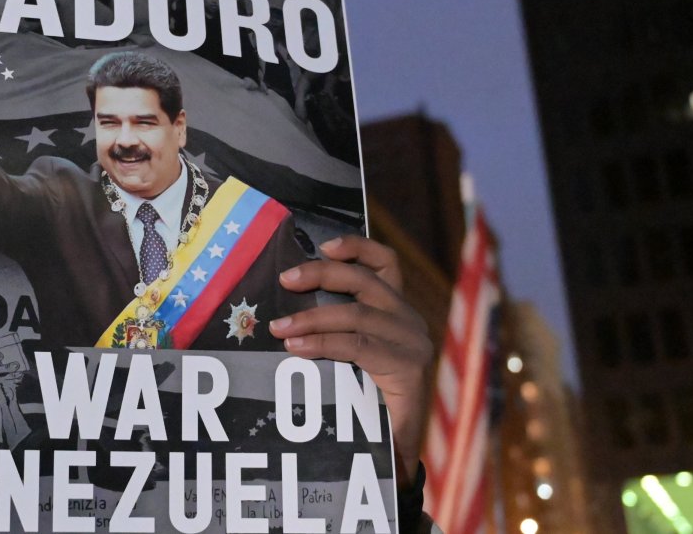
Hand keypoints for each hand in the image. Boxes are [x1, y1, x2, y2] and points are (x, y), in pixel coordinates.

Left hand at [270, 235, 432, 486]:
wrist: (392, 449)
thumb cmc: (363, 397)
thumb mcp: (349, 353)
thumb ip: (331, 326)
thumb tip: (283, 311)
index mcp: (396, 310)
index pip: (385, 263)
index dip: (357, 247)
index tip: (324, 245)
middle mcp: (409, 320)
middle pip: (365, 282)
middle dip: (322, 275)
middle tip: (285, 280)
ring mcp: (412, 344)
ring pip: (357, 315)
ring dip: (313, 317)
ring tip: (280, 327)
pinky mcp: (408, 370)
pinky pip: (358, 347)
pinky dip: (323, 344)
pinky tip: (297, 347)